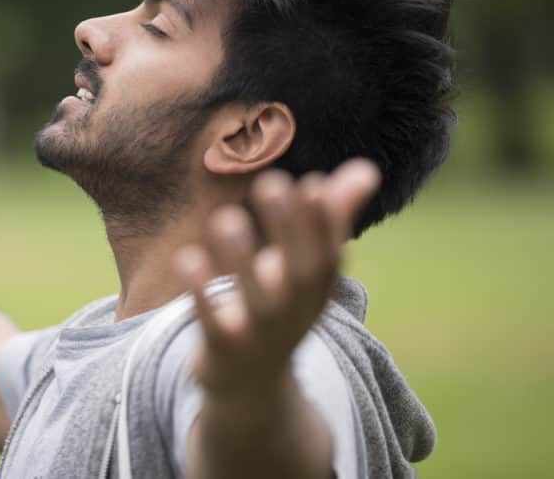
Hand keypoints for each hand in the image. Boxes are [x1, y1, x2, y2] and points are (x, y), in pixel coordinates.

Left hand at [175, 159, 379, 401]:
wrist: (250, 384)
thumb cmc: (280, 306)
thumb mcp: (307, 268)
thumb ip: (332, 215)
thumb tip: (366, 169)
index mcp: (317, 288)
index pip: (329, 254)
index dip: (325, 223)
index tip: (312, 183)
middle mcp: (294, 311)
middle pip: (299, 272)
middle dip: (288, 229)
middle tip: (271, 182)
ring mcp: (259, 333)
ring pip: (254, 298)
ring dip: (240, 258)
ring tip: (227, 217)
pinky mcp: (222, 348)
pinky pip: (212, 322)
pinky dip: (201, 293)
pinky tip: (187, 257)